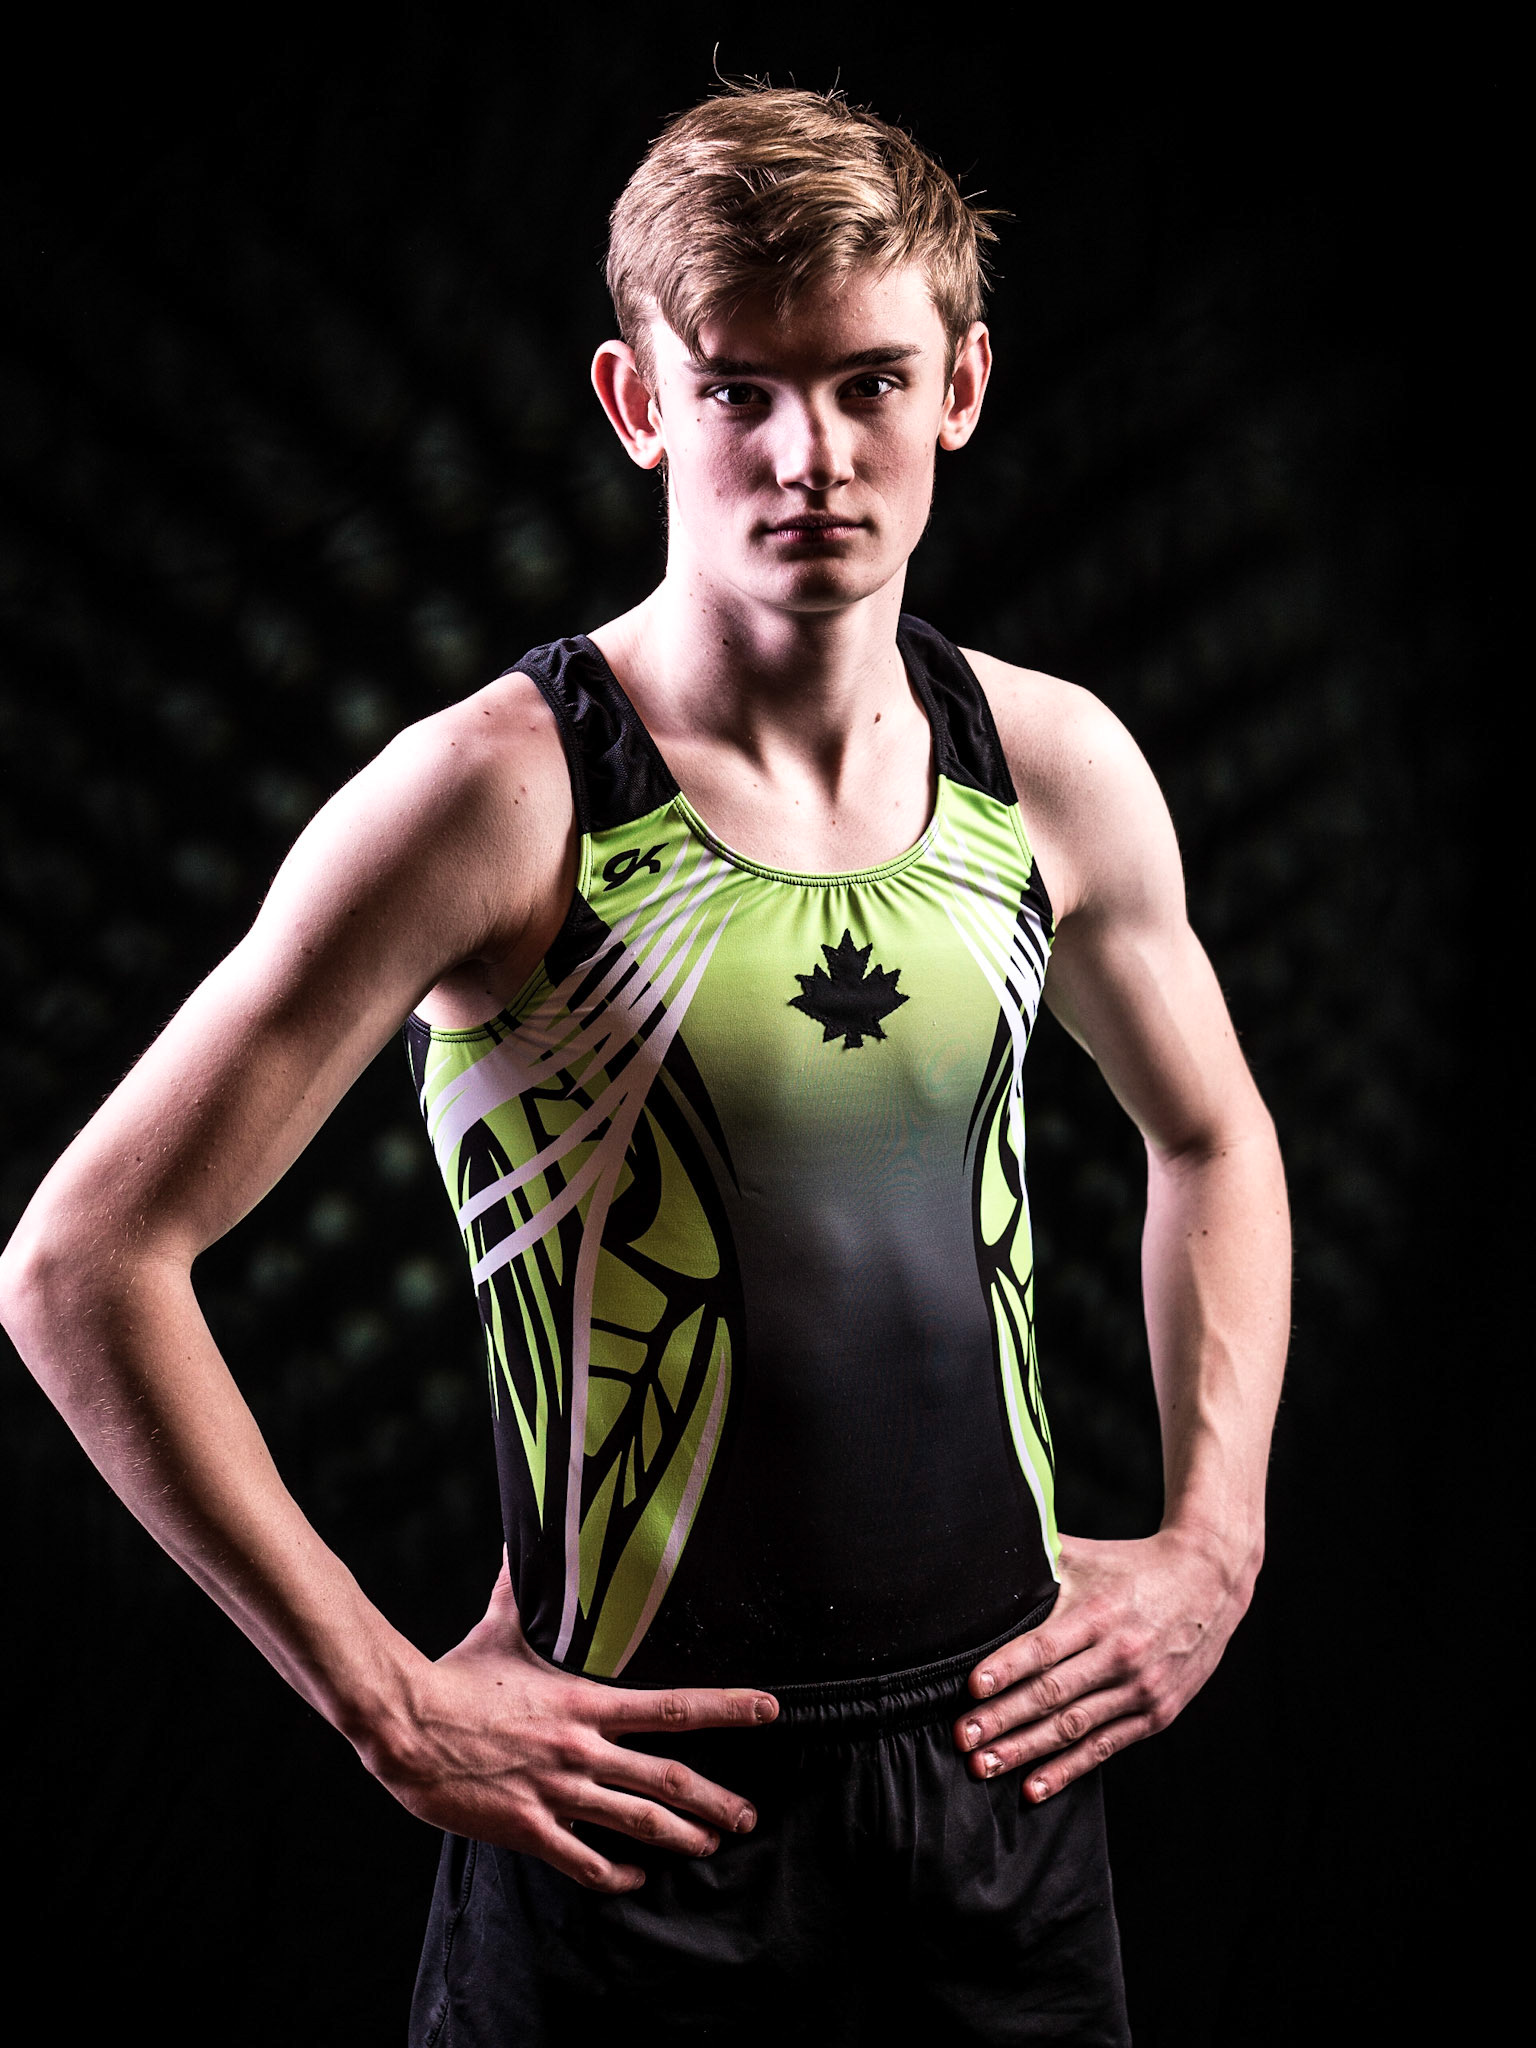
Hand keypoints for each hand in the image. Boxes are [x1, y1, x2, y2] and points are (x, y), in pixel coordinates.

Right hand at [359, 1554, 777, 1891]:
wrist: (406, 1724)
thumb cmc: (454, 1676)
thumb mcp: (500, 1627)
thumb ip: (519, 1588)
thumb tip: (522, 1540)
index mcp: (585, 1703)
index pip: (673, 1707)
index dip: (727, 1709)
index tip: (768, 1710)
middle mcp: (581, 1751)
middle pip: (668, 1778)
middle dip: (715, 1799)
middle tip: (747, 1814)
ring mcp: (557, 1793)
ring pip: (637, 1823)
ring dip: (681, 1836)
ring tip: (710, 1843)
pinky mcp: (528, 1828)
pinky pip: (584, 1862)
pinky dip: (617, 1875)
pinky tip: (636, 1878)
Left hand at [954, 1527, 1255, 1802]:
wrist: (1210, 1582)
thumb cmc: (1134, 1566)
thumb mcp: (1088, 1557)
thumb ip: (1039, 1560)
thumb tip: (985, 1554)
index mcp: (1100, 1612)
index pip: (1046, 1646)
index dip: (1007, 1668)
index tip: (973, 1688)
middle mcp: (1121, 1654)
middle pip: (1053, 1693)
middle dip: (1003, 1719)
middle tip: (963, 1738)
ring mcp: (1141, 1689)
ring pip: (1073, 1727)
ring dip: (1026, 1750)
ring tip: (986, 1765)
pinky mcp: (1155, 1714)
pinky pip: (1104, 1748)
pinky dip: (1067, 1770)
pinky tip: (1034, 1786)